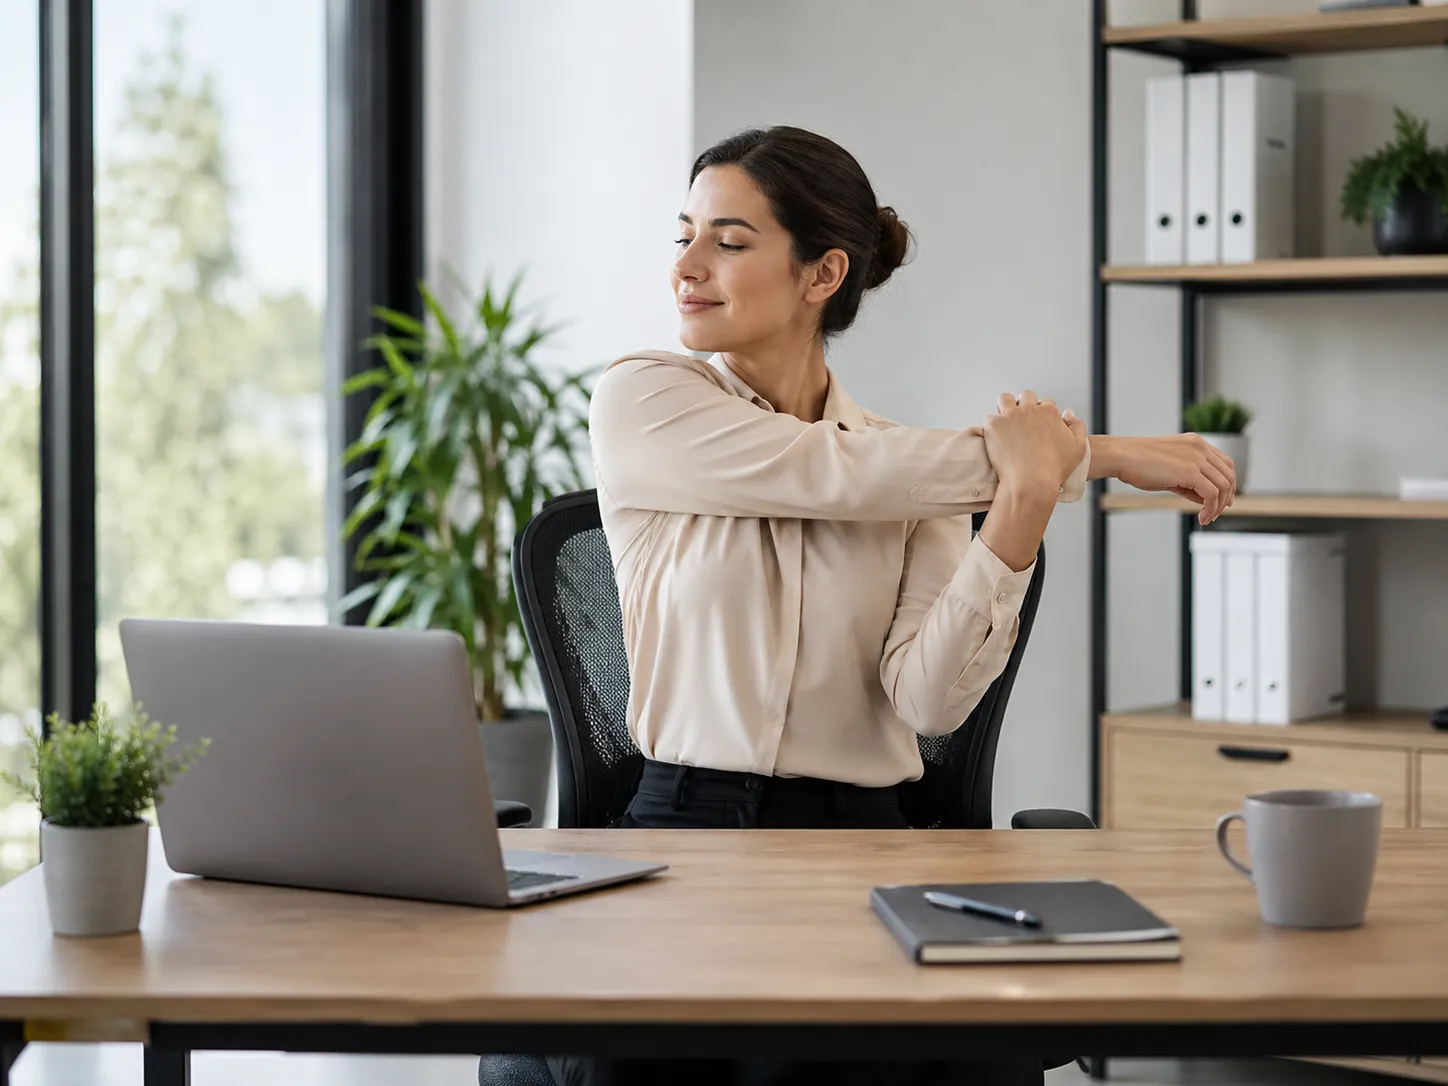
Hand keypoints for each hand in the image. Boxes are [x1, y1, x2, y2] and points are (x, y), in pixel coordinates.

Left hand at [981, 390, 1087, 498]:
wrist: (1032, 482)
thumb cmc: (1055, 468)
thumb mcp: (1078, 447)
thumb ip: (1077, 426)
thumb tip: (1068, 413)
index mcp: (1049, 411)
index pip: (1045, 403)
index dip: (1042, 413)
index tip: (1038, 425)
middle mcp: (1029, 409)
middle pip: (1025, 396)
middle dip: (1024, 405)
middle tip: (1021, 421)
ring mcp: (1009, 416)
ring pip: (1004, 399)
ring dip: (1005, 407)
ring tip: (1005, 422)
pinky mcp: (994, 425)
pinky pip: (989, 418)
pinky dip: (991, 427)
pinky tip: (995, 437)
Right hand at [1094, 433, 1236, 524]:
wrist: (1121, 457)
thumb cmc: (1138, 464)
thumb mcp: (1170, 470)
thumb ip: (1190, 481)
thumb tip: (1205, 499)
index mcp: (1196, 443)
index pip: (1225, 463)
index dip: (1228, 483)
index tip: (1223, 500)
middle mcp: (1200, 447)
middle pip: (1228, 475)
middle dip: (1226, 497)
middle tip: (1216, 513)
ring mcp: (1196, 458)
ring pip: (1223, 486)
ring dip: (1218, 506)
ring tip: (1207, 518)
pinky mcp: (1190, 471)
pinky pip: (1211, 494)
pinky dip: (1210, 508)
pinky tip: (1202, 517)